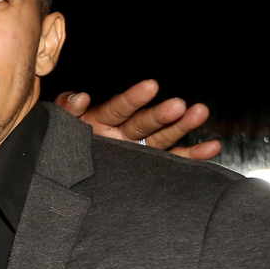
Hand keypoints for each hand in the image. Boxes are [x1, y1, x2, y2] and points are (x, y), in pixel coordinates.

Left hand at [57, 80, 220, 159]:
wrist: (63, 181)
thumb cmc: (60, 148)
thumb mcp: (58, 128)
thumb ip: (67, 110)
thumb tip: (80, 97)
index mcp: (101, 120)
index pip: (119, 107)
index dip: (134, 98)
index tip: (150, 87)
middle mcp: (123, 134)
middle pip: (145, 122)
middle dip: (162, 114)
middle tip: (179, 105)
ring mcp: (137, 150)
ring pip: (163, 137)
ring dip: (182, 125)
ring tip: (199, 112)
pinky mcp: (147, 168)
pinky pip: (172, 162)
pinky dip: (192, 156)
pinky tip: (212, 147)